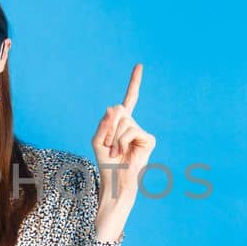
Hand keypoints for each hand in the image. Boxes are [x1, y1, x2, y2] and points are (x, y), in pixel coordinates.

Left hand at [90, 63, 156, 239]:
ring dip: (115, 138)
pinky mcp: (149, 139)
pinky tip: (124, 153)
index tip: (140, 65)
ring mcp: (142, 132)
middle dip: (109, 127)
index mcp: (121, 123)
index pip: (129, 100)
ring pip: (125, 122)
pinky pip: (132, 131)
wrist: (116, 180)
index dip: (134, 82)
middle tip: (110, 145)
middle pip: (119, 110)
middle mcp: (133, 124)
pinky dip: (122, 142)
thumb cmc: (106, 163)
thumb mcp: (97, 141)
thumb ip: (103, 123)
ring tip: (116, 151)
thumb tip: (114, 107)